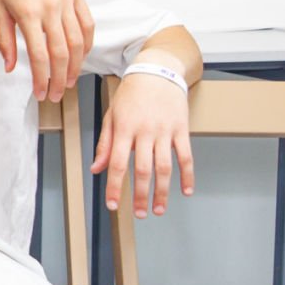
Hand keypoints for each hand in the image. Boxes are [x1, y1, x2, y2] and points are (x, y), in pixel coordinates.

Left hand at [0, 0, 93, 101]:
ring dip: (75, 66)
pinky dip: (87, 44)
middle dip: (59, 79)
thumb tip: (9, 67)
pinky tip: (81, 57)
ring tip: (68, 81)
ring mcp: (67, 1)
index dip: (41, 79)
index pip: (39, 56)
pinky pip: (87, 24)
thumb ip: (5, 40)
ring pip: (78, 41)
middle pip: (62, 53)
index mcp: (29, 13)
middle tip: (55, 94)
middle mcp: (51, 8)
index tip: (40, 93)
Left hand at [92, 73, 194, 217]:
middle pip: (142, 170)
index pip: (118, 164)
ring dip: (162, 191)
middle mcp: (145, 131)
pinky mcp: (181, 129)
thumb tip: (96, 168)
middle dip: (140, 196)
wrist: (157, 71)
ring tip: (159, 209)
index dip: (115, 187)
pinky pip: (186, 156)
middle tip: (140, 214)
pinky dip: (187, 175)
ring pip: (164, 167)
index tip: (113, 205)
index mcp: (124, 128)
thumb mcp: (112, 115)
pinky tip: (186, 190)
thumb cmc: (131, 94)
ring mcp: (165, 130)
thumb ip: (105, 144)